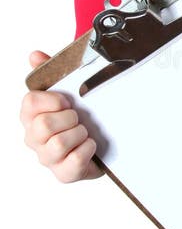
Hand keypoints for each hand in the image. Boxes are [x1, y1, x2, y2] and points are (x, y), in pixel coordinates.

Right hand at [21, 50, 101, 182]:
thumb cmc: (79, 117)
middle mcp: (33, 138)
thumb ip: (51, 71)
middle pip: (44, 124)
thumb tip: (34, 55)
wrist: (103, 143)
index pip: (31, 101)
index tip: (67, 101)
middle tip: (78, 118)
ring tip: (85, 132)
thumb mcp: (68, 91)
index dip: (54, 99)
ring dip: (79, 134)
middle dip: (69, 118)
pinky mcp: (64, 174)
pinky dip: (88, 149)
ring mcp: (47, 158)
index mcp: (30, 116)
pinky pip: (75, 160)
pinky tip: (91, 145)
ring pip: (58, 143)